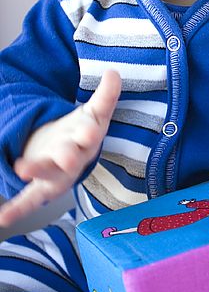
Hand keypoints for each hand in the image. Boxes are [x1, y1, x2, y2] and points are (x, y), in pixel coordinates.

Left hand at [0, 70, 120, 227]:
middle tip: (65, 157)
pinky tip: (2, 218)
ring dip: (37, 171)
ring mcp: (57, 174)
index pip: (91, 133)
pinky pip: (29, 199)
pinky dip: (16, 209)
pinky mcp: (41, 188)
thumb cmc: (83, 133)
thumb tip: (114, 73)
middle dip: (68, 157)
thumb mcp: (94, 113)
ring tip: (21, 168)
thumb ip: (105, 95)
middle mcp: (74, 159)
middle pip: (72, 157)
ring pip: (48, 175)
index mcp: (88, 139)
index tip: (89, 131)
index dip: (90, 133)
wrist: (72, 156)